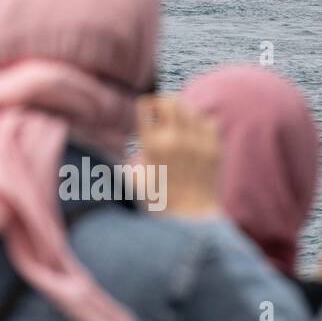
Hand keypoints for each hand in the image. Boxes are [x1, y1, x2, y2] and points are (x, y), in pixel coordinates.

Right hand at [136, 95, 221, 216]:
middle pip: (169, 101)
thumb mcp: (132, 178)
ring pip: (190, 108)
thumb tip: (107, 143)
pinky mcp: (214, 149)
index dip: (142, 104)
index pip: (145, 107)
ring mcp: (197, 143)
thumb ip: (124, 157)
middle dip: (162, 102)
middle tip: (159, 109)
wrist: (190, 218)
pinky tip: (193, 131)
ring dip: (181, 110)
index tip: (142, 109)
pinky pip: (209, 121)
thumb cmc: (156, 201)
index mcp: (152, 145)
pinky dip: (200, 121)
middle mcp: (175, 140)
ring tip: (176, 119)